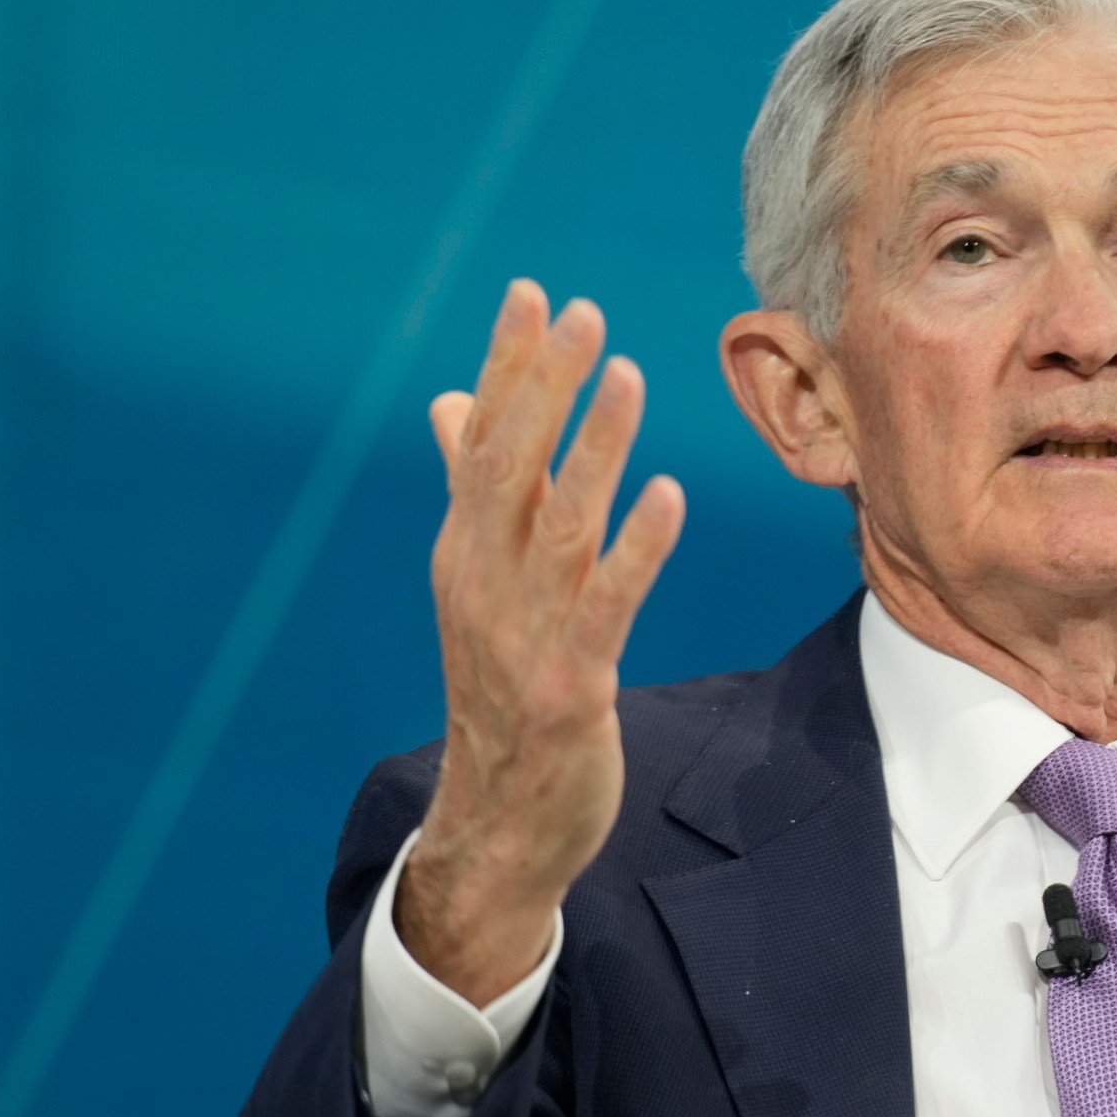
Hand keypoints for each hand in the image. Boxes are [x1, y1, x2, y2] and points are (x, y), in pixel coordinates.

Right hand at [396, 280, 685, 1005]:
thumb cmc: (499, 691)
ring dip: (592, 448)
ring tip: (627, 375)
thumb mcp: (480, 586)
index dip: (508, 368)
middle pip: (510, 466)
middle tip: (580, 311)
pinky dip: (635, 549)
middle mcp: (485, 582)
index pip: (481, 441)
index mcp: (465, 553)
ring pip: (559, 524)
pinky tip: (666, 495)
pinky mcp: (569, 685)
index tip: (532, 294)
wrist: (496, 823)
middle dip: (543, 386)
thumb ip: (475, 495)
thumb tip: (450, 403)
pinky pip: (607, 606)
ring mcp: (524, 634)